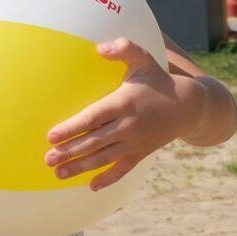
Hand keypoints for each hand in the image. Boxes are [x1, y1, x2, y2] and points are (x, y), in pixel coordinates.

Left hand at [44, 38, 203, 190]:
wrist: (188, 106)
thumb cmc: (157, 79)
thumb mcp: (143, 59)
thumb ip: (124, 49)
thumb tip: (100, 48)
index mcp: (124, 103)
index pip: (93, 117)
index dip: (72, 127)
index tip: (51, 136)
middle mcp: (129, 125)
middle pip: (95, 142)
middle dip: (70, 152)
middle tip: (47, 160)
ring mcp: (135, 142)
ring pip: (104, 158)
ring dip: (81, 167)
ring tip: (59, 173)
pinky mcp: (141, 153)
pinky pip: (124, 169)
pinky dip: (109, 179)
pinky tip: (92, 187)